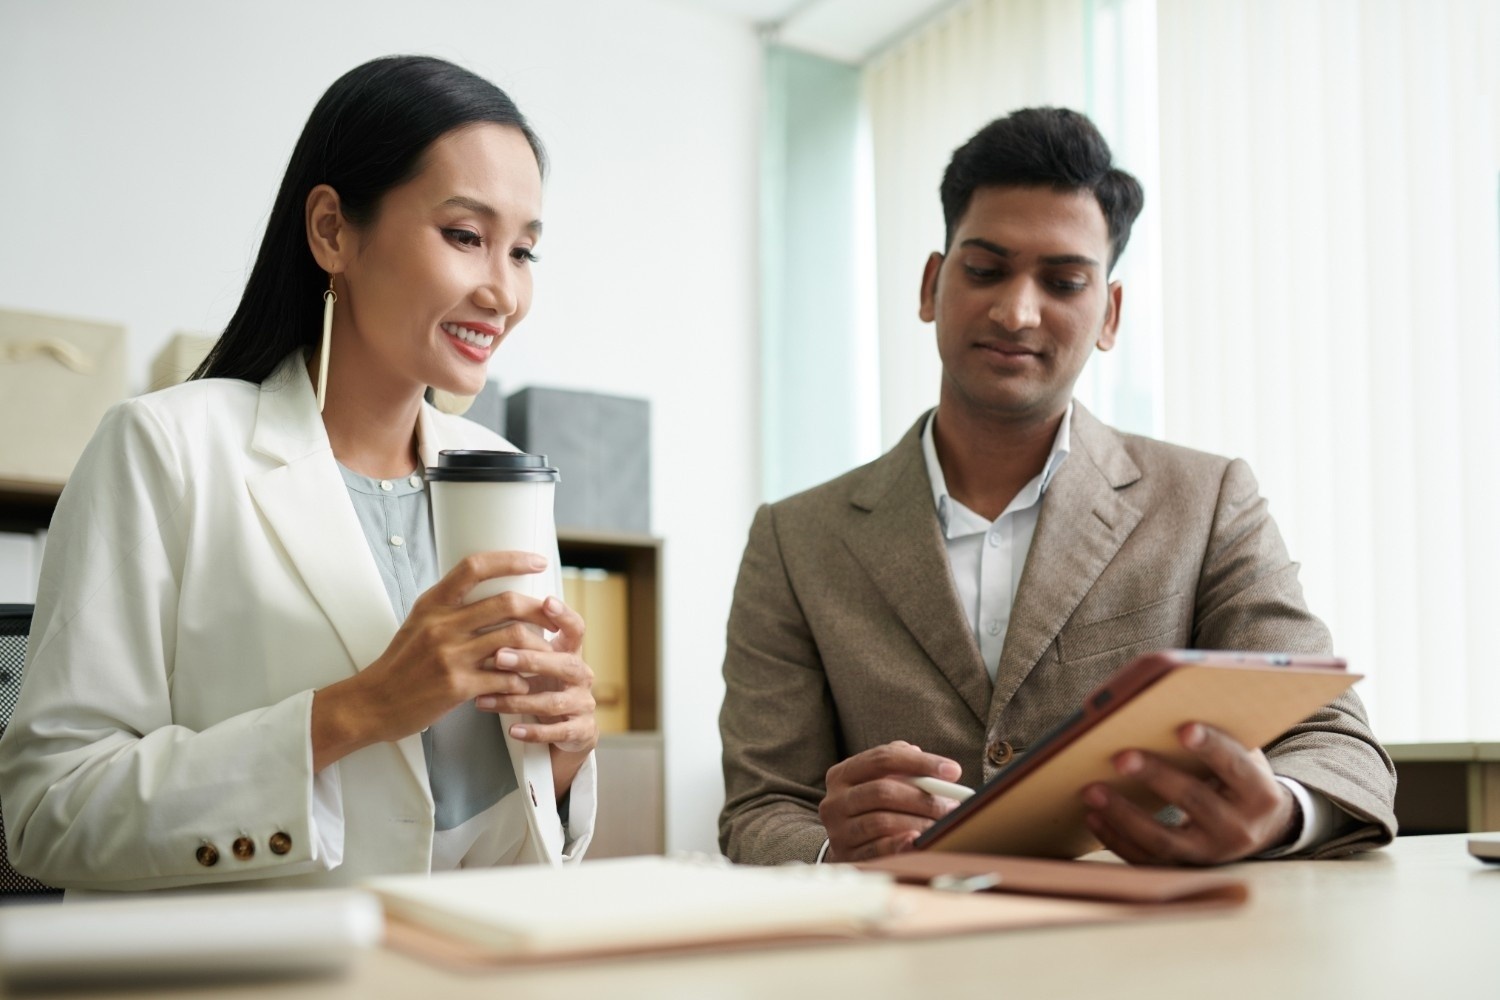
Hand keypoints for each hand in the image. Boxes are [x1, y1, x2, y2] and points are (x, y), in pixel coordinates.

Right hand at [311, 551, 558, 769]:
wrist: (373, 702)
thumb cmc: (401, 663)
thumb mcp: (419, 623)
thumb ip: (451, 607)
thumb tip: (490, 591)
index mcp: (433, 604)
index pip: (475, 567)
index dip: (511, 560)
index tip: (537, 562)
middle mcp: (442, 625)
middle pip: (506, 602)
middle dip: (539, 608)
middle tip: (554, 616)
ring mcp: (450, 655)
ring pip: (513, 639)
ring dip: (537, 647)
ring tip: (546, 653)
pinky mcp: (457, 685)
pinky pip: (505, 677)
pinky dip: (521, 680)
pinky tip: (523, 683)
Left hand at [473, 595, 597, 798]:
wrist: (564, 732)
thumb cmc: (541, 688)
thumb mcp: (535, 665)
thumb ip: (520, 646)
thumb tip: (481, 621)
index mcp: (570, 653)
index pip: (575, 629)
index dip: (564, 615)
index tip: (547, 601)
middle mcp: (581, 676)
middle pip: (565, 664)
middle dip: (532, 660)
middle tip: (499, 656)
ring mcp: (583, 704)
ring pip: (554, 701)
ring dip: (518, 701)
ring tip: (487, 699)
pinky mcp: (581, 731)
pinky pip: (558, 732)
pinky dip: (534, 731)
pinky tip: (513, 730)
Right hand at [820, 741, 962, 862]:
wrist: (846, 841)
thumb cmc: (871, 804)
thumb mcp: (877, 779)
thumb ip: (901, 764)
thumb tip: (934, 765)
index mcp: (843, 774)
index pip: (882, 759)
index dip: (920, 763)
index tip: (953, 771)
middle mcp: (835, 800)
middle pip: (882, 792)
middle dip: (923, 798)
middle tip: (952, 806)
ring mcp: (838, 830)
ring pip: (882, 822)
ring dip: (919, 823)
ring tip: (941, 826)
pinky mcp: (847, 856)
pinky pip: (877, 850)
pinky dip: (901, 845)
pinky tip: (919, 841)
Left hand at [1081, 723, 1298, 865]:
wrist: (1259, 830)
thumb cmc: (1239, 778)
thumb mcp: (1244, 758)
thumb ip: (1218, 737)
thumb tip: (1166, 702)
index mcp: (1259, 795)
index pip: (1235, 767)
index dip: (1211, 747)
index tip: (1183, 728)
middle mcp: (1238, 830)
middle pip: (1194, 802)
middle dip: (1156, 777)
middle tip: (1120, 757)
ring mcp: (1209, 855)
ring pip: (1164, 840)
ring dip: (1124, 814)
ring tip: (1092, 789)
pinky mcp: (1183, 869)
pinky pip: (1145, 859)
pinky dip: (1115, 838)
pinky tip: (1092, 814)